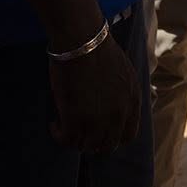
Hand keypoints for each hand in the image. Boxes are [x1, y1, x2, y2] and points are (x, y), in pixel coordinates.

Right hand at [47, 30, 140, 153]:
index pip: (128, 135)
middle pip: (107, 145)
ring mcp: (98, 119)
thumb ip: (124, 93)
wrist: (83, 41)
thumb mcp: (124, 72)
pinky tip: (54, 123)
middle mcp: (118, 114)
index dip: (113, 137)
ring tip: (63, 127)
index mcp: (132, 101)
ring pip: (86, 146)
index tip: (100, 133)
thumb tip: (114, 105)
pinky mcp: (76, 119)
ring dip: (73, 139)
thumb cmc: (99, 49)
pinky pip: (67, 139)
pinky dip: (59, 135)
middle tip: (79, 133)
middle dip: (92, 142)